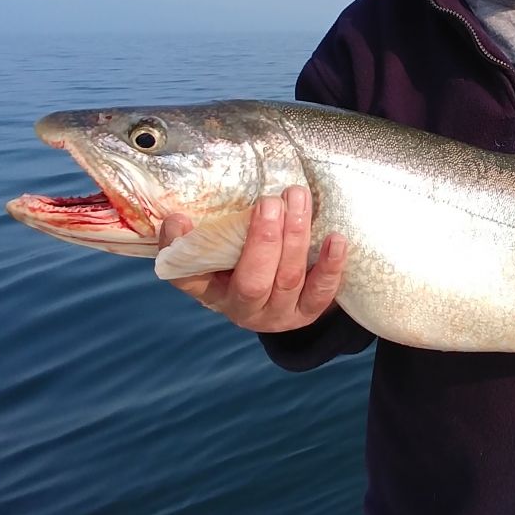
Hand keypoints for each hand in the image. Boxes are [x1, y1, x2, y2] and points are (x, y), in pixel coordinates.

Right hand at [160, 185, 347, 332]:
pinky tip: (336, 238)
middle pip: (251, 282)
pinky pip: (321, 292)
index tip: (179, 219)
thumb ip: (206, 233)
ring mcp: (277, 315)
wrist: (276, 298)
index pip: (187, 276)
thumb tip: (180, 217)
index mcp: (210, 291)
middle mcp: (241, 308)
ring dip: (295, 238)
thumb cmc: (241, 263)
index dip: (180, 249)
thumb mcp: (220, 251)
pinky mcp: (307, 313)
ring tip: (298, 200)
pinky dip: (330, 265)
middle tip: (270, 202)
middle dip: (263, 240)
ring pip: (288, 279)